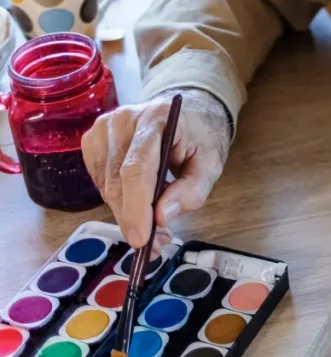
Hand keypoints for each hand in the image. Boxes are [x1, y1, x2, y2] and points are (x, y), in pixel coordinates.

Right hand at [82, 88, 231, 250]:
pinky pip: (101, 184)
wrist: (186, 110)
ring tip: (155, 224)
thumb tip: (162, 217)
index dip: (136, 207)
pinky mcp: (93, 141)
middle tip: (156, 246)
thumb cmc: (200, 136)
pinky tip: (141, 202)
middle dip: (135, 220)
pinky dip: (121, 200)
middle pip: (118, 183)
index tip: (141, 239)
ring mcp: (103, 129)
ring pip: (106, 188)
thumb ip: (192, 190)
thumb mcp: (211, 162)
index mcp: (156, 118)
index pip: (137, 168)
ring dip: (128, 214)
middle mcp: (122, 120)